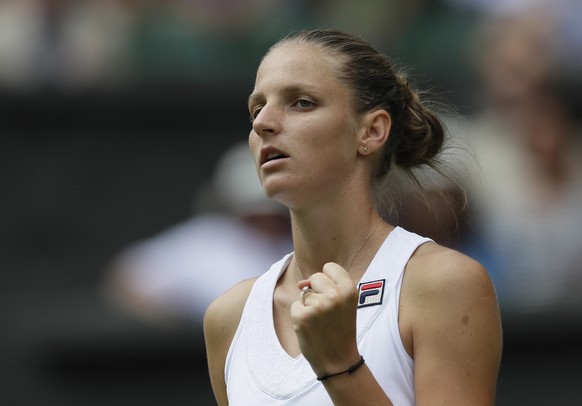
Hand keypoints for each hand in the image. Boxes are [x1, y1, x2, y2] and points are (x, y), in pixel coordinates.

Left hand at [290, 262, 360, 376]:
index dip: (328, 281)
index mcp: (349, 289)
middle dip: (317, 291)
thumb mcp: (344, 303)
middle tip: (327, 313)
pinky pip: (295, 306)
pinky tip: (311, 328)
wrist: (338, 361)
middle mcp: (335, 295)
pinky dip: (300, 316)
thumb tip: (301, 283)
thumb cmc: (340, 329)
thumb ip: (328, 286)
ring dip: (309, 306)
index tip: (334, 297)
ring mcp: (318, 306)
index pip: (330, 266)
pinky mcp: (302, 316)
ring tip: (321, 323)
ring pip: (304, 293)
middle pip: (315, 277)